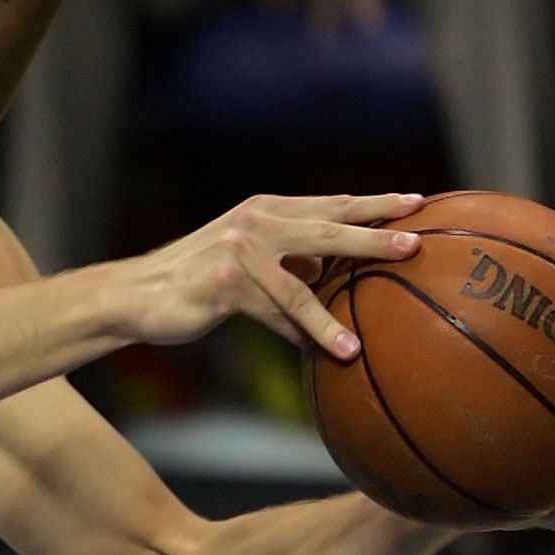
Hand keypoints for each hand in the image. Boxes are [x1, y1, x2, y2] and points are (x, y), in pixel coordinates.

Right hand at [123, 193, 425, 359]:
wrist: (137, 295)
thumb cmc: (196, 284)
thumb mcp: (248, 263)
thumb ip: (290, 263)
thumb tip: (337, 281)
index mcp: (266, 209)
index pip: (331, 203)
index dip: (374, 203)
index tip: (418, 203)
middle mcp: (256, 219)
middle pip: (328, 223)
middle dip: (375, 231)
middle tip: (416, 241)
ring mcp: (240, 247)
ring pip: (305, 272)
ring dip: (341, 295)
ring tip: (367, 323)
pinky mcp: (226, 280)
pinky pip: (277, 309)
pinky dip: (307, 331)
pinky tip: (334, 351)